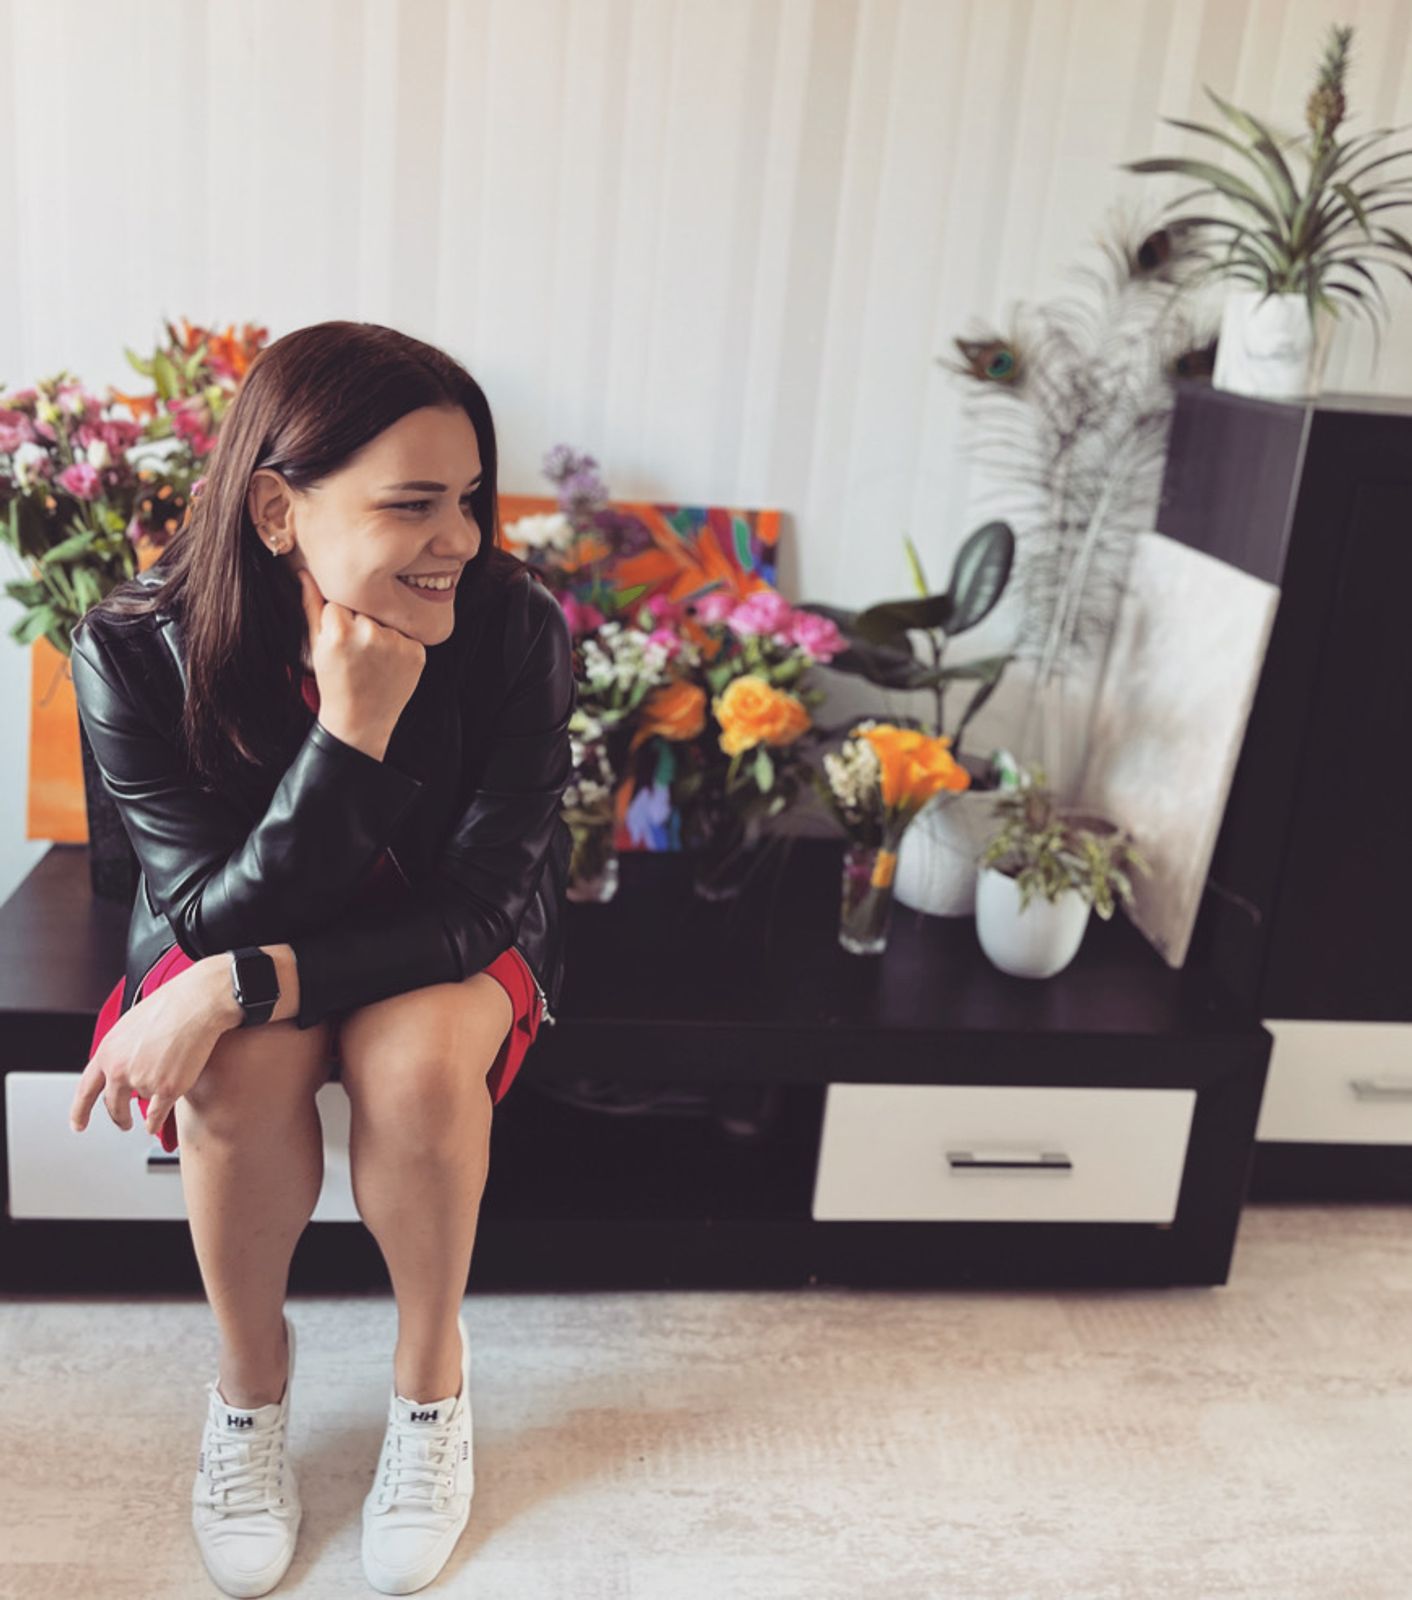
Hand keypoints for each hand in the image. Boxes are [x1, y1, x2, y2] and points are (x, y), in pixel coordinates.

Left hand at [69, 960, 229, 1137]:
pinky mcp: (167, 1090)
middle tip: (123, 1122)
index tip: (79, 1124)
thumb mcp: (130, 1025)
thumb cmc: (170, 1005)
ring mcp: (142, 1081)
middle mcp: (119, 1070)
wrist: (197, 1003)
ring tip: (167, 1078)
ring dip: (153, 1096)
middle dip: (119, 1117)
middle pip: (113, 1105)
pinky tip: (154, 1125)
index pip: (85, 1090)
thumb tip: (121, 1066)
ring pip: (144, 1101)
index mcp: (107, 1052)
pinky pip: (156, 1116)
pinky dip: (154, 1123)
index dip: (80, 1111)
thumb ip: (120, 1051)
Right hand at [296, 567, 425, 749]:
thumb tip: (306, 571)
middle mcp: (370, 632)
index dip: (340, 617)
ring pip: (387, 619)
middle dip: (362, 621)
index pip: (342, 598)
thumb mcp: (316, 644)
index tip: (340, 637)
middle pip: (367, 606)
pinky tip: (389, 665)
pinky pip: (407, 635)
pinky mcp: (417, 652)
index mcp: (339, 628)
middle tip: (357, 650)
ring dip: (382, 632)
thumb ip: (311, 605)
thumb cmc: (334, 682)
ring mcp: (396, 642)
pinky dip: (400, 646)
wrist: (360, 721)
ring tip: (373, 659)